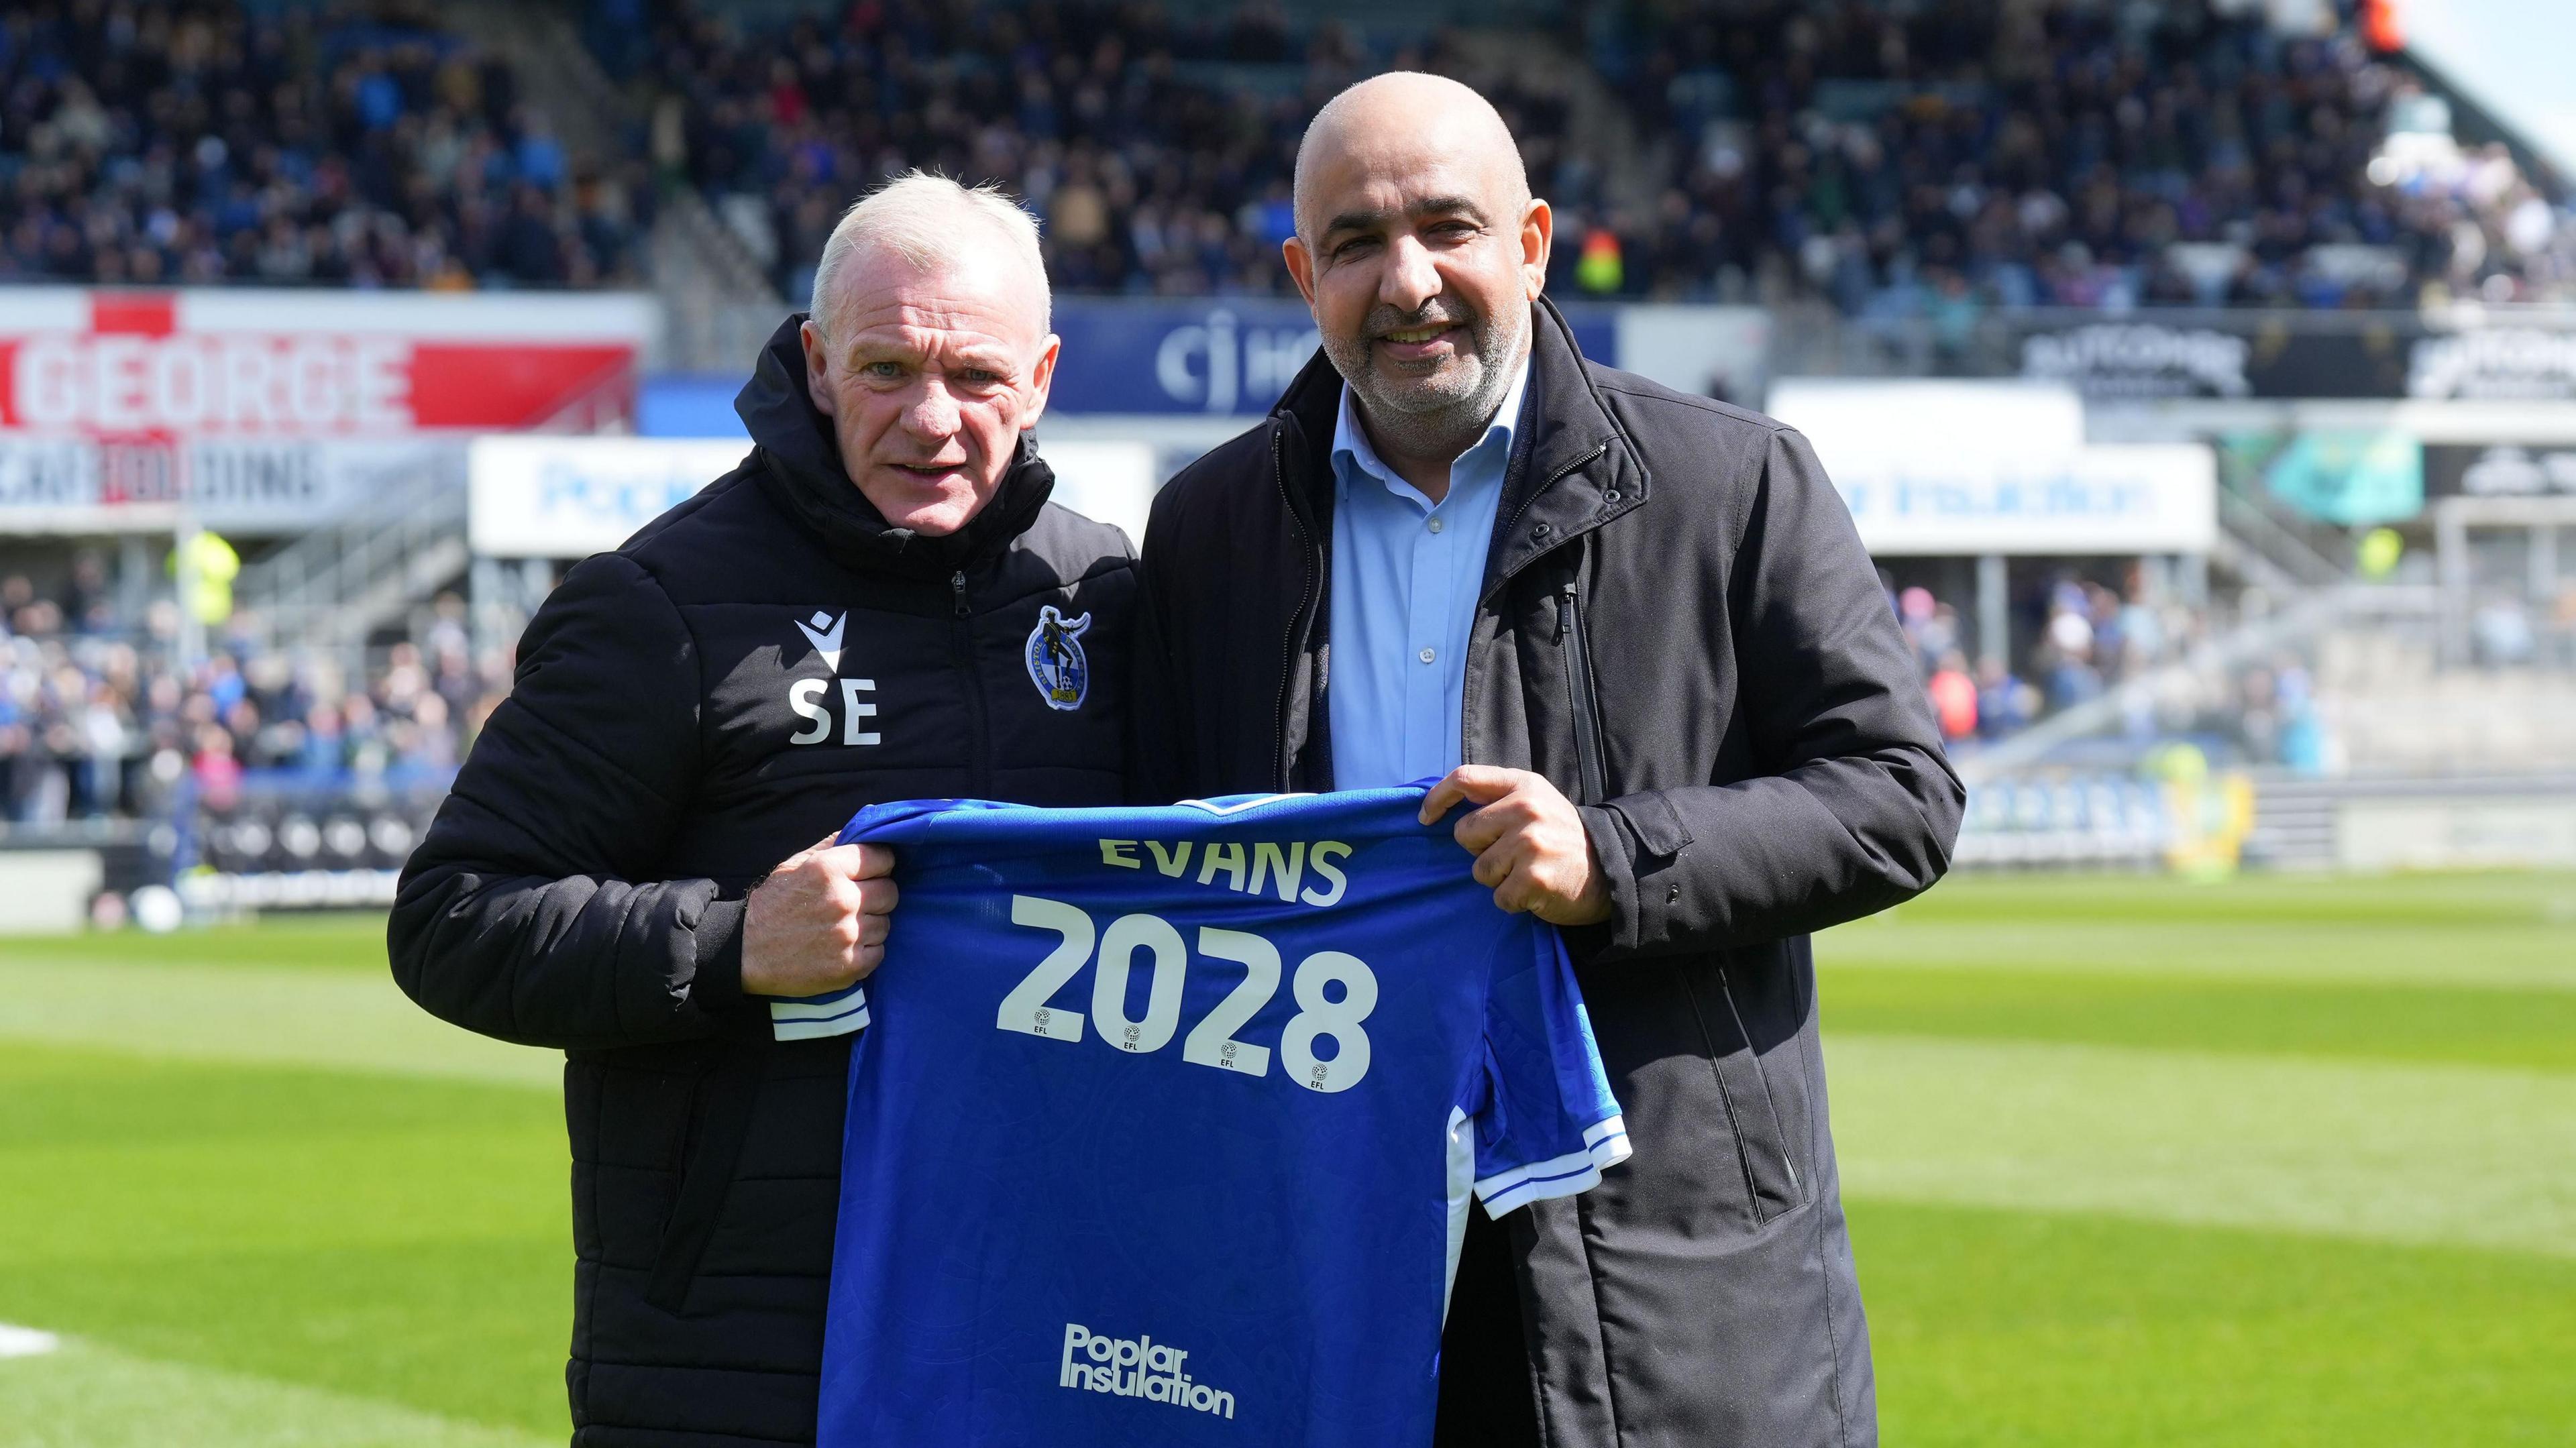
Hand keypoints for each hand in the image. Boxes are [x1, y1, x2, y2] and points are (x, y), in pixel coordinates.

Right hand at [740, 832, 898, 996]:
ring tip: (845, 927)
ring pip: (885, 923)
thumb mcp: (793, 865)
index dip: (878, 865)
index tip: (871, 873)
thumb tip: (863, 831)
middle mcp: (843, 900)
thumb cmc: (771, 906)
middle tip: (857, 902)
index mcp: (828, 869)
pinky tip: (844, 948)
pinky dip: (866, 951)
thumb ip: (831, 846)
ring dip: (870, 924)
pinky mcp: (850, 966)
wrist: (746, 953)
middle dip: (877, 895)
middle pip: (890, 891)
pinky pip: (879, 952)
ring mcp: (848, 935)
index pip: (883, 858)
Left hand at [1419, 766, 1611, 925]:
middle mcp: (1526, 809)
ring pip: (1479, 869)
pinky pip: (1498, 896)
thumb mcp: (1536, 802)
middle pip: (1464, 832)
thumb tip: (1443, 806)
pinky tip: (1536, 890)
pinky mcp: (1534, 878)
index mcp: (1524, 785)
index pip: (1465, 778)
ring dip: (1498, 878)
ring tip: (1528, 872)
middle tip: (1511, 854)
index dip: (1437, 798)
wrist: (1610, 871)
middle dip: (1480, 849)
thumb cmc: (1561, 839)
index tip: (1426, 818)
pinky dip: (1513, 901)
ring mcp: (1530, 844)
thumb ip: (1497, 799)